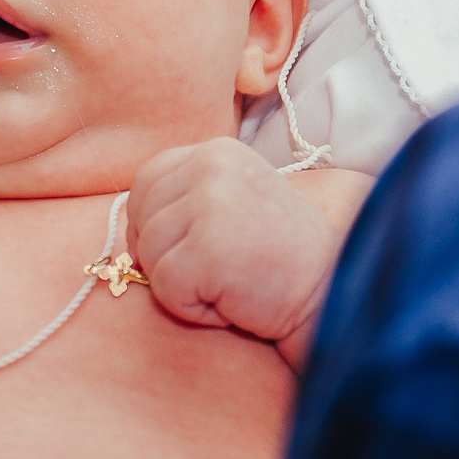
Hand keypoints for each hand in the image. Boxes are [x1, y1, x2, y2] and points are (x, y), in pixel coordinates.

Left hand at [127, 138, 343, 366]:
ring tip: (230, 281)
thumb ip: (186, 199)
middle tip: (219, 268)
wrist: (330, 293)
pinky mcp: (207, 248)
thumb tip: (128, 227)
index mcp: (217, 151)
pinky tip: (233, 299)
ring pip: (148, 253)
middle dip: (166, 255)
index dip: (154, 221)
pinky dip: (193, 308)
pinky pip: (166, 286)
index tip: (193, 245)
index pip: (147, 179)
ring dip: (183, 284)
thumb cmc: (280, 258)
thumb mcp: (234, 203)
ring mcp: (209, 204)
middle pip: (140, 217)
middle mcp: (211, 166)